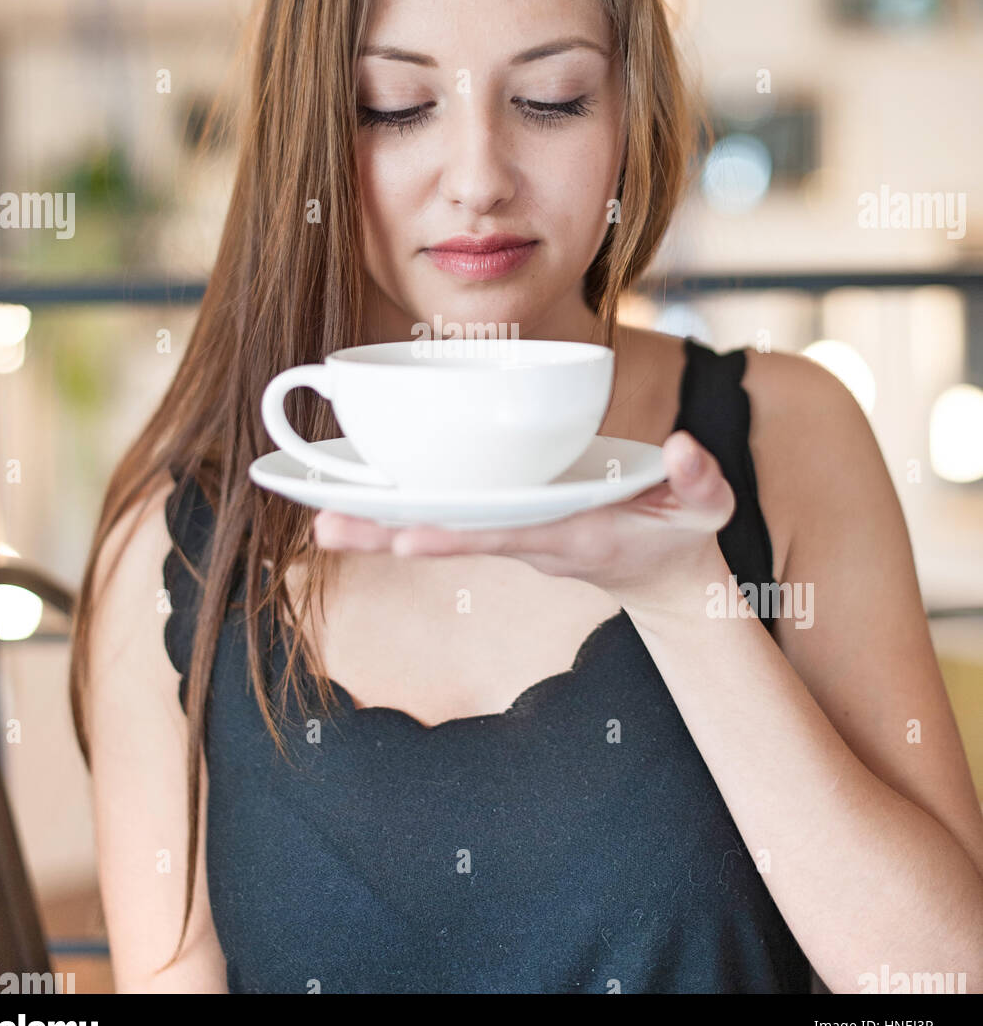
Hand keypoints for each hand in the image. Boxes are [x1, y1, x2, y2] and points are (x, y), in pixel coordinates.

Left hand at [312, 431, 739, 633]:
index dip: (459, 535)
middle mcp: (532, 539)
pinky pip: (451, 517)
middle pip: (453, 535)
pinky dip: (404, 511)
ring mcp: (515, 534)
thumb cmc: (682, 535)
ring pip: (442, 528)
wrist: (664, 578)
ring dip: (380, 526)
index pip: (509, 533)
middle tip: (323, 526)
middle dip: (389, 533)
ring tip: (318, 520)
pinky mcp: (509, 524)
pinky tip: (358, 501)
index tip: (408, 535)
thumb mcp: (708, 508)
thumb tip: (684, 447)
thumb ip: (699, 480)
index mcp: (574, 535)